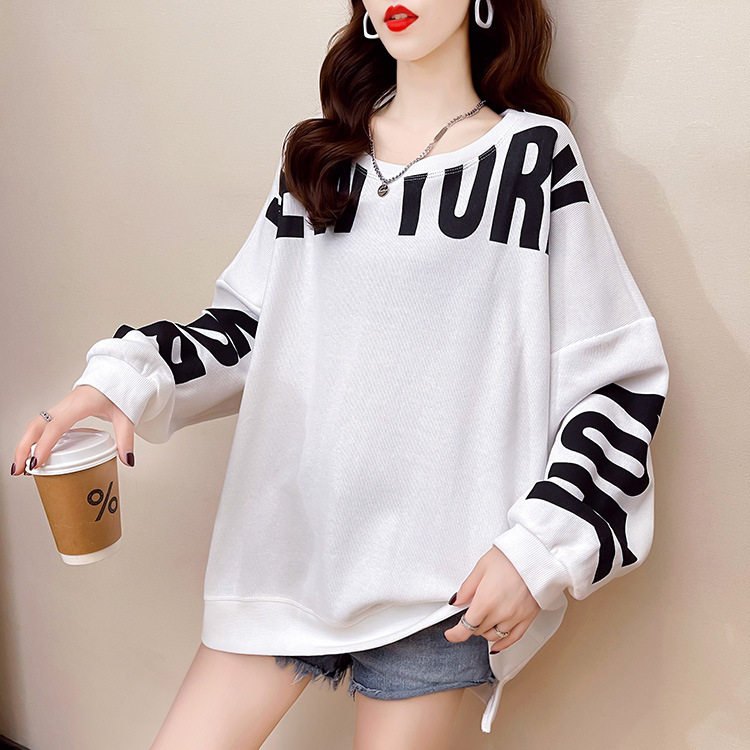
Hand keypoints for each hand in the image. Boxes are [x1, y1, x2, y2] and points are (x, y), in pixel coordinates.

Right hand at [10, 385, 135, 475]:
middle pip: (36, 426)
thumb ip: (126, 438)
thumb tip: (127, 460)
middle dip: (24, 448)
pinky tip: (35, 453)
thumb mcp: (126, 416)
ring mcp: (62, 407)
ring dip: (25, 444)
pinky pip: (43, 424)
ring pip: (36, 424)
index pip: (56, 426)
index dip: (44, 445)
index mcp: (80, 405)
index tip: (36, 463)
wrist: (119, 372)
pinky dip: (34, 439)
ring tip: (22, 466)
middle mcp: (67, 405)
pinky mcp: (63, 410)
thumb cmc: (121, 389)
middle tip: (19, 470)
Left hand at [443, 546, 540, 652]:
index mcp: (486, 601)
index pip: (466, 628)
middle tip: (471, 612)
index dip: (455, 634)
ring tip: (484, 620)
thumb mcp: (481, 566)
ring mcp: (515, 617)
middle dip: (471, 624)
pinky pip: (514, 638)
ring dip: (485, 631)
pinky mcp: (528, 618)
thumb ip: (467, 587)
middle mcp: (500, 613)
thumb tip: (457, 600)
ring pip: (494, 636)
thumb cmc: (511, 557)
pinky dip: (503, 643)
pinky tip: (497, 644)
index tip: (451, 634)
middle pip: (479, 630)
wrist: (537, 555)